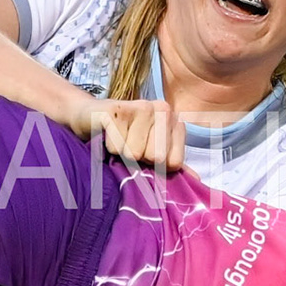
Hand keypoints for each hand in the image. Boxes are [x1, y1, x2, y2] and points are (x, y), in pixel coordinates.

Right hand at [66, 97, 184, 172]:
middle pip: (156, 157)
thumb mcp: (151, 151)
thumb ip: (173, 163)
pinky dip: (108, 148)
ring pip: (134, 153)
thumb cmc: (124, 138)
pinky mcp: (115, 109)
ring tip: (117, 139)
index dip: (156, 166)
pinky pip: (116, 146)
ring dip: (121, 153)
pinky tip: (106, 135)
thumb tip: (196, 181)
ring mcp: (139, 105)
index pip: (174, 162)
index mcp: (174, 120)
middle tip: (129, 145)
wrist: (89, 118)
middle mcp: (162, 108)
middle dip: (138, 159)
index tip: (145, 154)